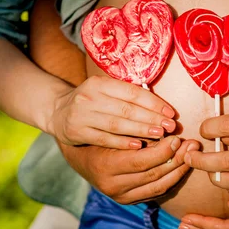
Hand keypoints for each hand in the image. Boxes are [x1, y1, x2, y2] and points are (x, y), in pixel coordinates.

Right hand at [48, 75, 177, 148]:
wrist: (58, 111)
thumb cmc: (91, 101)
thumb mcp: (105, 90)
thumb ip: (127, 95)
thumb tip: (159, 106)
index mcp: (100, 83)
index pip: (132, 92)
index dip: (153, 102)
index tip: (170, 113)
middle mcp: (89, 96)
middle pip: (126, 109)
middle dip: (151, 118)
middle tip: (170, 126)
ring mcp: (82, 115)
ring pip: (116, 124)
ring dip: (140, 130)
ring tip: (158, 135)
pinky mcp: (76, 131)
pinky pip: (103, 138)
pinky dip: (121, 142)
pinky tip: (137, 145)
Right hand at [63, 135, 200, 203]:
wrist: (80, 155)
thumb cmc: (98, 134)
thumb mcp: (111, 129)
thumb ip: (135, 131)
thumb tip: (166, 129)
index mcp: (106, 166)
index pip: (142, 161)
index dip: (163, 150)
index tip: (177, 137)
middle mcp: (112, 185)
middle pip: (153, 175)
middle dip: (177, 159)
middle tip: (192, 144)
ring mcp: (120, 196)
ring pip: (158, 186)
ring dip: (179, 170)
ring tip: (191, 154)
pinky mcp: (128, 200)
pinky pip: (156, 192)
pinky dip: (172, 179)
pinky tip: (182, 165)